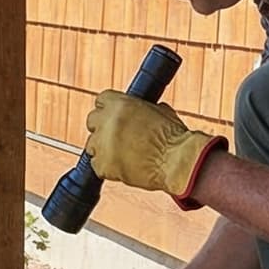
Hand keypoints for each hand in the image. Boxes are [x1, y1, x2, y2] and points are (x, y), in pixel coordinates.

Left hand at [86, 91, 225, 206]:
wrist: (177, 161)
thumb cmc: (175, 138)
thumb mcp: (161, 112)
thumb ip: (144, 110)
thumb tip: (144, 112)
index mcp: (120, 104)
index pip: (101, 100)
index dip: (109, 110)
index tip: (113, 117)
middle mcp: (107, 121)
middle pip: (92, 121)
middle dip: (102, 128)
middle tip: (117, 138)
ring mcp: (103, 144)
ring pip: (91, 144)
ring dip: (103, 149)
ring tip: (122, 155)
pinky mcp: (103, 165)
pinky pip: (96, 165)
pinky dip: (107, 168)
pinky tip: (122, 167)